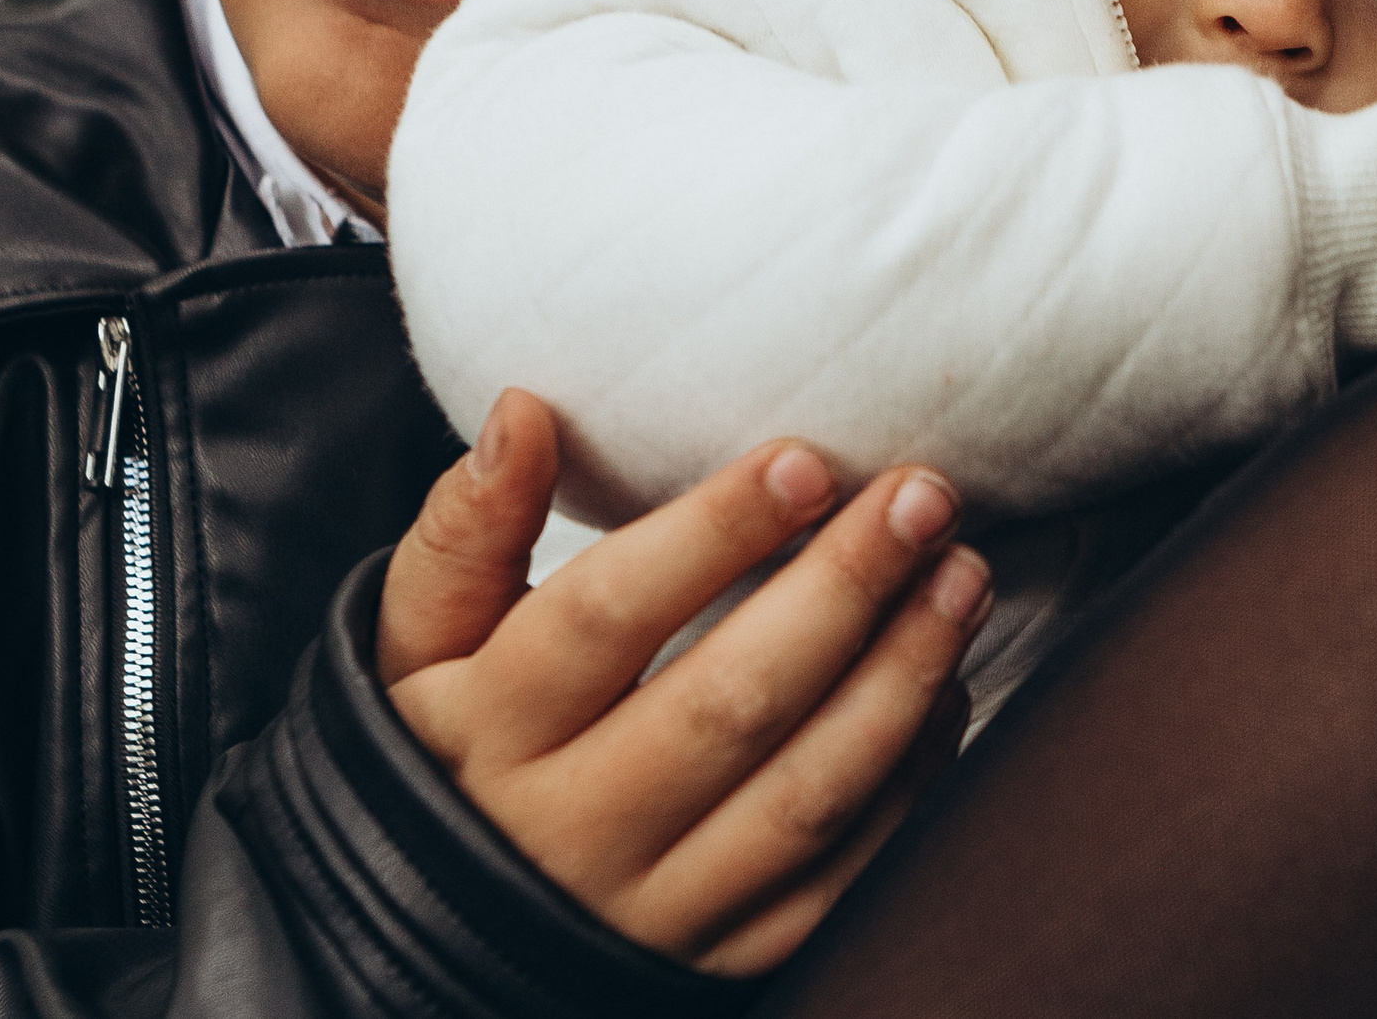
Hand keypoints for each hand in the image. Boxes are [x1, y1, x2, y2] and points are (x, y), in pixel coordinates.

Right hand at [378, 390, 989, 975]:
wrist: (428, 935)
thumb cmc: (444, 749)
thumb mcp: (414, 645)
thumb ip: (465, 533)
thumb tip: (520, 412)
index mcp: (489, 736)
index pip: (609, 617)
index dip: (713, 534)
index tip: (806, 459)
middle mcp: (572, 834)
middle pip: (730, 702)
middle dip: (843, 590)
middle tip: (923, 496)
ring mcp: (656, 910)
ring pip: (804, 795)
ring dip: (902, 678)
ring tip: (962, 574)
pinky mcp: (725, 963)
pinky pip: (841, 880)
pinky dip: (909, 782)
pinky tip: (945, 688)